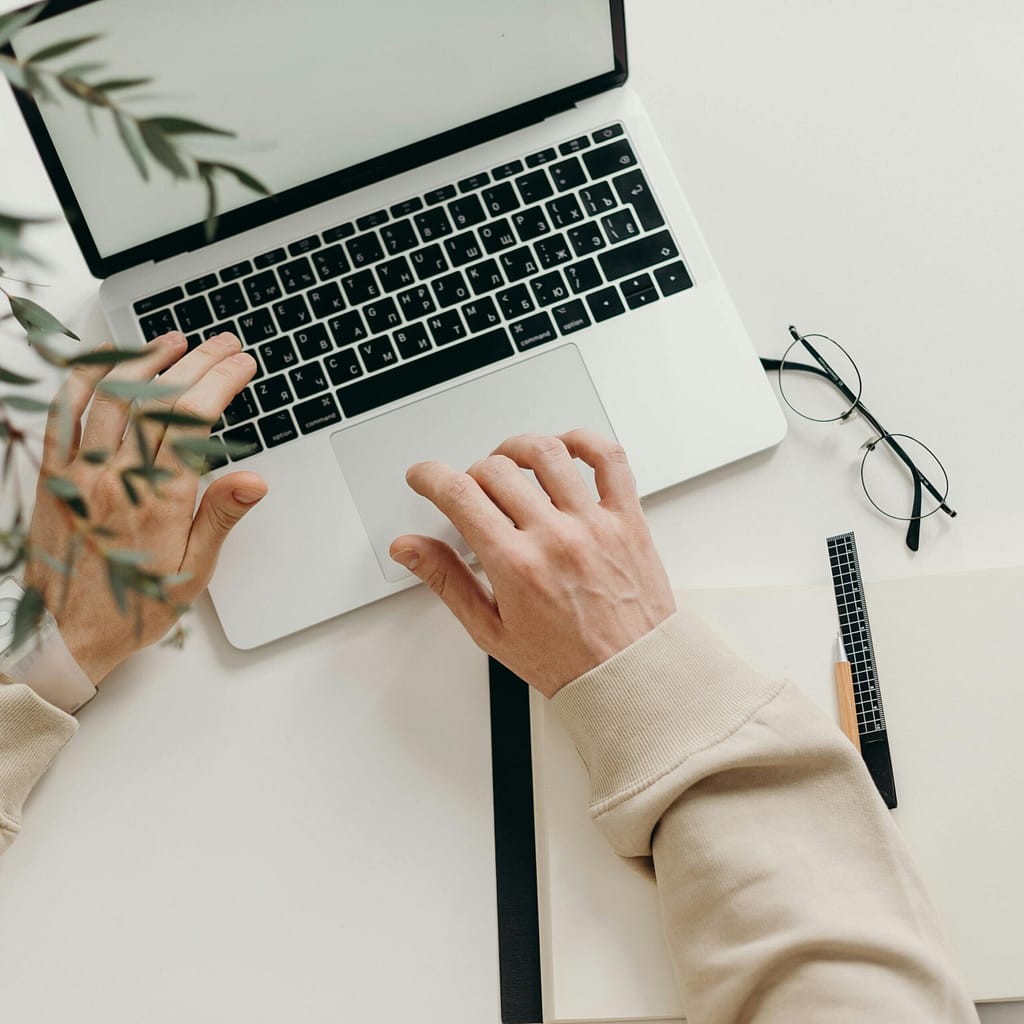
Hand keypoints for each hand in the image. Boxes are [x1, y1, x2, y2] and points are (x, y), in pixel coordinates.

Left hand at [24, 331, 266, 683]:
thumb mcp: (192, 572)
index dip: (220, 382)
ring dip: (147, 360)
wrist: (65, 634)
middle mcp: (115, 478)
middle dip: (197, 362)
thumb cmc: (133, 605)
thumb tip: (254, 480)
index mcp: (157, 501)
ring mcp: (78, 471)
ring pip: (111, 395)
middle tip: (224, 344)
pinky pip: (63, 412)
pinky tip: (107, 361)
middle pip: (158, 399)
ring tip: (175, 340)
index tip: (242, 365)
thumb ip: (220, 518)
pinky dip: (85, 378)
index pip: (193, 421)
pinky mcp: (53, 473)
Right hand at [389, 430, 675, 697]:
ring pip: (547, 453)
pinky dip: (585, 441)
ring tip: (510, 463)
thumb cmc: (566, 661)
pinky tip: (566, 449)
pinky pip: (610, 460)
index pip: (459, 496)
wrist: (630, 676)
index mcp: (516, 566)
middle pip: (496, 470)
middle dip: (471, 474)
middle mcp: (555, 538)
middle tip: (471, 492)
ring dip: (517, 449)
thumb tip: (409, 549)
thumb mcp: (491, 630)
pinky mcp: (628, 519)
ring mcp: (594, 524)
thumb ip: (446, 581)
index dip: (430, 477)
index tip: (424, 476)